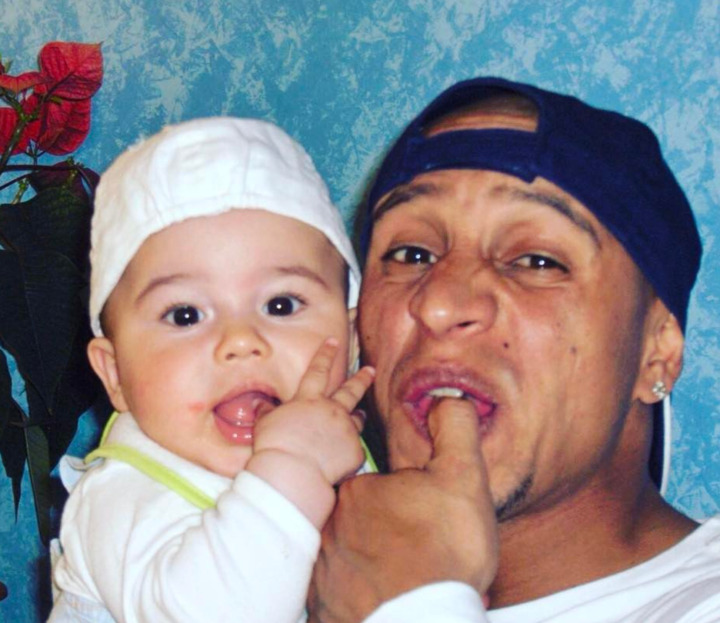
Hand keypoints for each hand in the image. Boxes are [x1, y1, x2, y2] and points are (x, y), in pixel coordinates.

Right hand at [247, 339, 374, 526]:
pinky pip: (354, 449)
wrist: (294, 472)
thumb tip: (260, 404)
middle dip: (361, 378)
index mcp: (309, 400)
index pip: (318, 370)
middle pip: (350, 390)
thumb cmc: (275, 446)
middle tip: (371, 370)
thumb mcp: (265, 424)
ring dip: (358, 416)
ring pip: (357, 418)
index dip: (325, 354)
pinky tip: (343, 457)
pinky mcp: (355, 452)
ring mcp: (346, 430)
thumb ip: (266, 412)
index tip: (332, 342)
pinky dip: (348, 451)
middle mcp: (332, 411)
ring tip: (361, 414)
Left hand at [308, 398, 497, 622]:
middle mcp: (329, 527)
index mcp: (357, 492)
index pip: (373, 482)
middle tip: (414, 545)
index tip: (418, 513)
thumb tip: (446, 399)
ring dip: (369, 558)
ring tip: (402, 570)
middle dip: (384, 527)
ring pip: (347, 553)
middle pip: (358, 519)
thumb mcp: (463, 477)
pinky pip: (338, 589)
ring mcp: (323, 570)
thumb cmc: (446, 551)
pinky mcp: (324, 605)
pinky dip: (357, 589)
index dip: (401, 497)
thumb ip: (454, 428)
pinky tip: (383, 593)